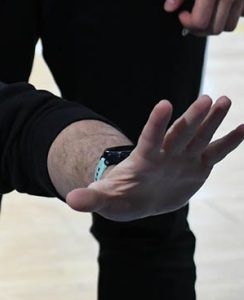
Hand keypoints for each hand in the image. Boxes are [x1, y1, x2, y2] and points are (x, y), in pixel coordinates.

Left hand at [66, 96, 243, 220]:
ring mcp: (182, 159)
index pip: (150, 138)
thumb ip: (90, 199)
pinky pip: (215, 153)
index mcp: (144, 160)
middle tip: (207, 98)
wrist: (134, 199)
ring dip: (212, 120)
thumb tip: (72, 201)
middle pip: (180, 133)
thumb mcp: (103, 200)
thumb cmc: (117, 196)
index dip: (156, 123)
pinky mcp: (197, 167)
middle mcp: (165, 154)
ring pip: (200, 137)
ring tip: (225, 100)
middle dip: (193, 117)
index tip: (164, 103)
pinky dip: (230, 142)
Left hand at [165, 0, 243, 33]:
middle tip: (189, 16)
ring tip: (203, 11)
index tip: (181, 13)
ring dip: (214, 23)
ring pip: (230, 24)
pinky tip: (218, 3)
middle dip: (199, 28)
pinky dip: (228, 15)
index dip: (188, 24)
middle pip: (215, 28)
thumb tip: (169, 7)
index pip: (201, 22)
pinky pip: (240, 13)